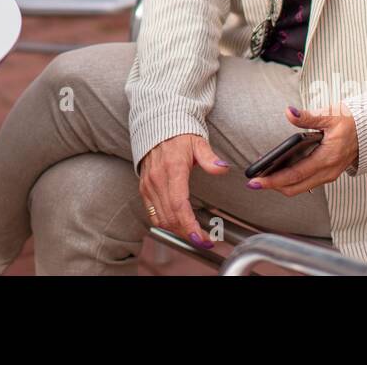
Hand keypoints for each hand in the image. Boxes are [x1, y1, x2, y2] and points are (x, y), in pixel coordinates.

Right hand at [138, 134, 230, 249]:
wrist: (157, 126)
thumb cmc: (180, 135)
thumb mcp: (198, 143)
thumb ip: (209, 157)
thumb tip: (222, 167)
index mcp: (172, 169)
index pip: (179, 205)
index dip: (190, 225)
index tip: (202, 238)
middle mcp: (157, 179)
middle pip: (171, 217)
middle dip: (188, 233)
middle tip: (206, 240)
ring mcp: (148, 185)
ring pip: (161, 219)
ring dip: (178, 231)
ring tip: (195, 235)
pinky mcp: (144, 189)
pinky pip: (153, 214)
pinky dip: (166, 224)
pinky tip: (179, 226)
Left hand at [248, 102, 358, 196]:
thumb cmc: (352, 122)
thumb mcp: (330, 115)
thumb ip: (308, 117)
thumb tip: (288, 112)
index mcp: (327, 158)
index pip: (295, 175)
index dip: (273, 180)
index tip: (256, 181)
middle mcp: (328, 171)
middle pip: (295, 188)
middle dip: (273, 186)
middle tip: (254, 181)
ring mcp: (329, 174)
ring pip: (300, 187)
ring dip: (281, 184)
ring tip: (263, 175)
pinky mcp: (328, 173)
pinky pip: (307, 182)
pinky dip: (291, 180)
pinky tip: (279, 170)